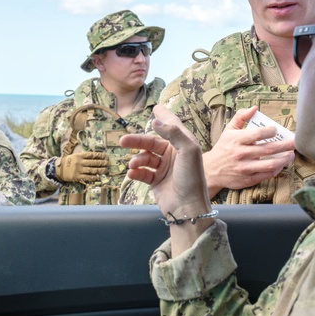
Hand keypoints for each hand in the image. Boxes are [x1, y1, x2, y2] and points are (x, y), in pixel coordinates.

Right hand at [55, 152, 108, 182]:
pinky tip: (99, 177)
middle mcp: (80, 162)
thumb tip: (95, 156)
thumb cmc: (68, 161)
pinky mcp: (77, 177)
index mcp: (79, 156)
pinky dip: (94, 177)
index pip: (92, 155)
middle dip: (102, 162)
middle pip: (93, 162)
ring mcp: (79, 170)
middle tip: (108, 163)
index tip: (106, 156)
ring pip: (92, 170)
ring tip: (106, 169)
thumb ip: (84, 156)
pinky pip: (88, 177)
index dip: (100, 155)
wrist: (58, 169)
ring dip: (100, 170)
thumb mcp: (75, 155)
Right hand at [121, 105, 215, 254]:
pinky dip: (136, 172)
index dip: (164, 117)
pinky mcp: (156, 181)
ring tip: (133, 165)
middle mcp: (174, 155)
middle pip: (152, 142)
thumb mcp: (188, 151)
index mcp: (183, 145)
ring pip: (145, 158)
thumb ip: (173, 133)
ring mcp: (164, 168)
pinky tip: (132, 174)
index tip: (156, 108)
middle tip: (123, 141)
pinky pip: (142, 173)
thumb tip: (155, 122)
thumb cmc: (192, 178)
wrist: (187, 207)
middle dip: (137, 141)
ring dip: (136, 160)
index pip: (172, 126)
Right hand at [203, 107, 294, 197]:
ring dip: (284, 159)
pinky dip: (276, 170)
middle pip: (269, 149)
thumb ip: (241, 117)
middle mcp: (241, 154)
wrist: (211, 170)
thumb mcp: (228, 130)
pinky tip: (281, 165)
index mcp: (237, 140)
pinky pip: (266, 175)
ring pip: (270, 164)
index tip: (276, 130)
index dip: (270, 131)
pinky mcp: (247, 179)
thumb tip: (254, 108)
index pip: (258, 134)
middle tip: (295, 142)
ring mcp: (245, 168)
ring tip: (291, 155)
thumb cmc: (223, 147)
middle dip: (285, 145)